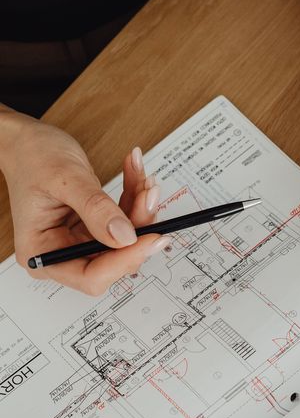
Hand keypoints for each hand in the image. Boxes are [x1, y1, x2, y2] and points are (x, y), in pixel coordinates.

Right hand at [0, 111, 167, 294]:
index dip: (124, 260)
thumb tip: (126, 236)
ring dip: (140, 207)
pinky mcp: (95, 226)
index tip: (152, 237)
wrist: (29, 142)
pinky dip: (135, 196)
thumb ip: (95, 209)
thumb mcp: (65, 180)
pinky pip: (125, 219)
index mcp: (43, 253)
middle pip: (114, 258)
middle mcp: (62, 252)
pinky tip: (135, 172)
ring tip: (143, 178)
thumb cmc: (33, 157)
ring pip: (127, 238)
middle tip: (150, 194)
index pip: (90, 275)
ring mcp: (80, 240)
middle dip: (138, 226)